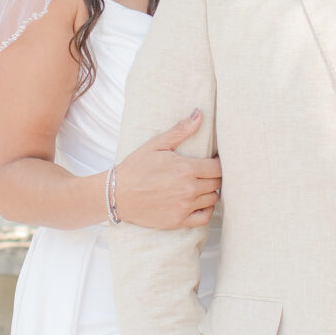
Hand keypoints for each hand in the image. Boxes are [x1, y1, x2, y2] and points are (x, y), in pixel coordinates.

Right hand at [114, 113, 220, 230]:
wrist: (116, 194)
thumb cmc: (135, 167)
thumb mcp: (156, 145)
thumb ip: (180, 130)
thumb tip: (199, 114)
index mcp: (186, 169)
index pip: (218, 167)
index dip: (219, 163)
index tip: (213, 161)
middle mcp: (189, 189)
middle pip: (218, 183)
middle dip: (215, 176)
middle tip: (207, 172)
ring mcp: (184, 206)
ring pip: (213, 199)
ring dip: (211, 191)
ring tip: (202, 185)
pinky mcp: (178, 220)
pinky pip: (205, 217)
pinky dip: (207, 210)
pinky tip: (200, 202)